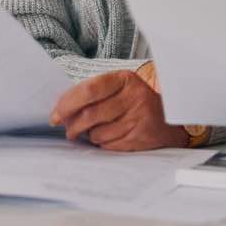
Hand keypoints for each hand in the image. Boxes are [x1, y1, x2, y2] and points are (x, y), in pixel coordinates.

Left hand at [49, 70, 187, 151]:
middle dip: (72, 126)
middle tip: (68, 130)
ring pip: (97, 133)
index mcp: (125, 79)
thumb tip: (60, 112)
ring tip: (95, 131)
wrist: (169, 117)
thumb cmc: (135, 101)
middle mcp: (134, 97)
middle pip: (90, 114)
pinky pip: (108, 145)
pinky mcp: (140, 137)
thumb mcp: (118, 88)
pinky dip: (103, 143)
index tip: (56, 115)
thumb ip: (92, 94)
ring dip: (89, 136)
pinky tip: (110, 136)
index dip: (68, 103)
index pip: (89, 89)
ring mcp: (139, 118)